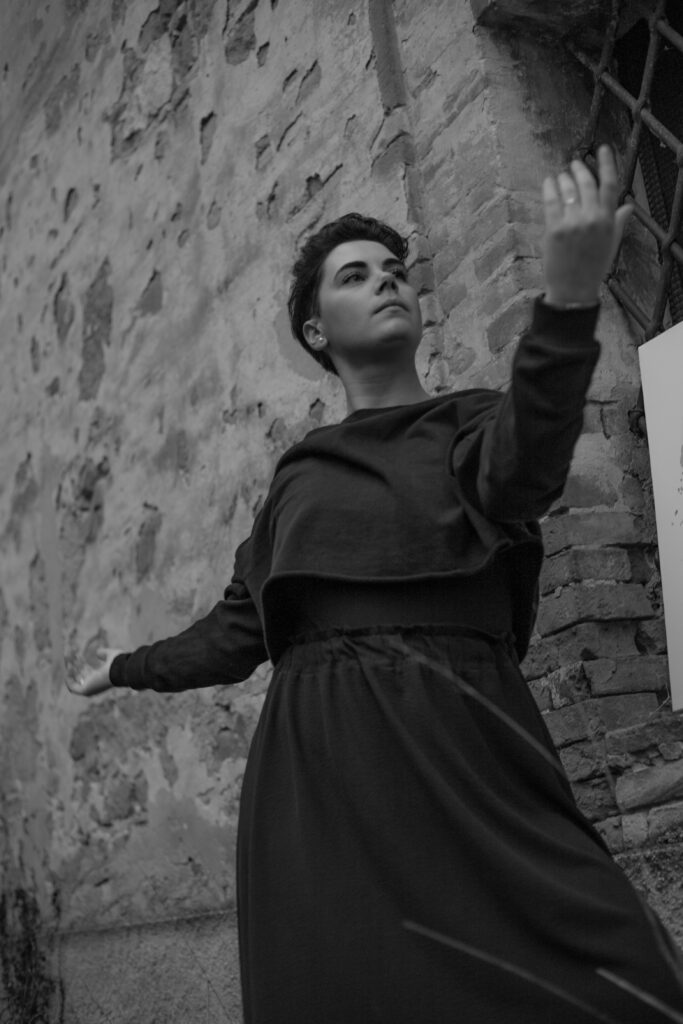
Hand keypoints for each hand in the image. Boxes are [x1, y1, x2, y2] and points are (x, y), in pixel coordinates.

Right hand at [65, 647, 122, 696]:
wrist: (120, 669)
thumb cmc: (118, 662)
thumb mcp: (109, 655)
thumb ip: (104, 654)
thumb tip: (97, 652)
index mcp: (101, 679)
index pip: (87, 675)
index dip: (80, 666)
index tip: (77, 657)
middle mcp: (95, 687)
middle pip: (79, 679)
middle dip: (72, 668)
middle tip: (68, 658)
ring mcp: (90, 690)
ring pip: (74, 683)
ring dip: (69, 672)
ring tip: (67, 661)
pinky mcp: (85, 691)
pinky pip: (72, 687)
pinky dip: (68, 679)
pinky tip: (69, 668)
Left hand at [542, 144, 631, 307]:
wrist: (573, 290)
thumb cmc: (593, 267)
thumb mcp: (611, 244)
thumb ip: (618, 222)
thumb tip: (628, 207)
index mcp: (608, 221)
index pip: (610, 184)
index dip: (606, 164)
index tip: (603, 148)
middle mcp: (591, 218)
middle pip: (587, 184)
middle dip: (580, 170)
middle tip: (575, 164)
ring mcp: (571, 223)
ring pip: (568, 190)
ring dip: (564, 178)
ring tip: (561, 175)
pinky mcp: (553, 229)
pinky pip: (551, 201)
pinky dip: (549, 188)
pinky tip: (549, 182)